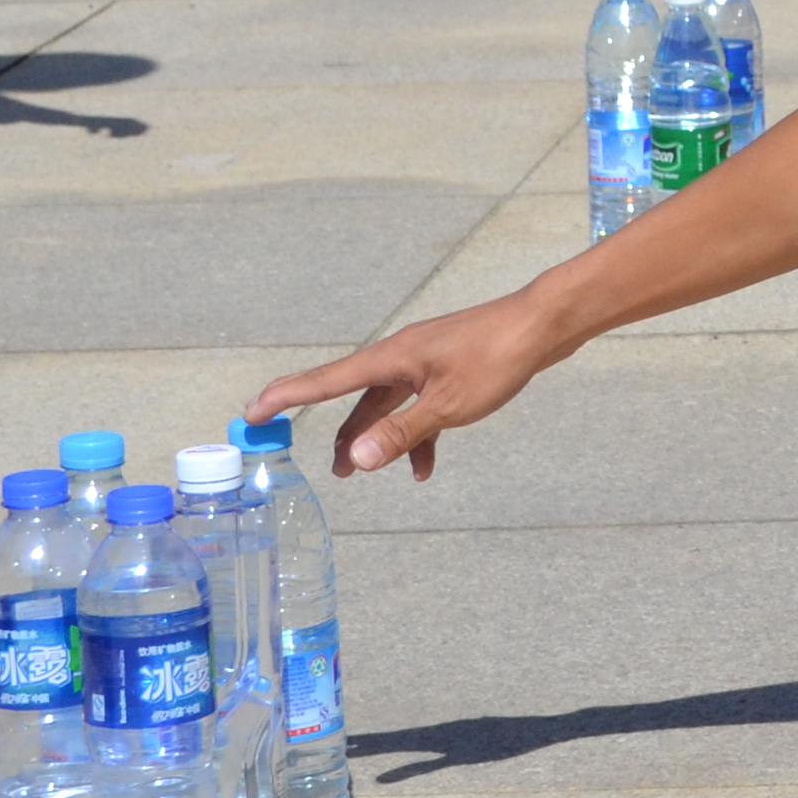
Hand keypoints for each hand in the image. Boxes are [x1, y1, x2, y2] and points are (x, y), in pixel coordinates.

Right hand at [249, 288, 565, 481]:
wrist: (545, 324)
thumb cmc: (498, 357)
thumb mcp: (448, 405)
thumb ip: (400, 434)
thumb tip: (353, 459)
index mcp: (390, 359)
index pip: (324, 381)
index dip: (285, 397)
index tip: (251, 412)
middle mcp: (400, 357)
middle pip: (355, 400)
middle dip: (339, 435)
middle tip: (324, 470)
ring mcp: (425, 361)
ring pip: (388, 406)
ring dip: (377, 439)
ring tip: (365, 473)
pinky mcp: (448, 368)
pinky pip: (419, 405)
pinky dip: (416, 434)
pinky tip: (424, 465)